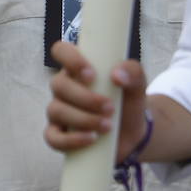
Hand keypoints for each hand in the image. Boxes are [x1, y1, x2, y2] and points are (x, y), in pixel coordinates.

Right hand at [44, 40, 147, 162]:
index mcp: (78, 68)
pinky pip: (53, 138)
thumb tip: (116, 75)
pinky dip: (71, 140)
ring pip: (56, 110)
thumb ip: (133, 72)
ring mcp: (58, 111)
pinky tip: (91, 139)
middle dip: (85, 98)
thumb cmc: (127, 101)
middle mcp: (64, 87)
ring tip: (107, 126)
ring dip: (83, 119)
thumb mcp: (137, 84)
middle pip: (58, 85)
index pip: (61, 51)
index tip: (92, 74)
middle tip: (110, 107)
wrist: (132, 132)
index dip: (70, 59)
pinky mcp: (58, 135)